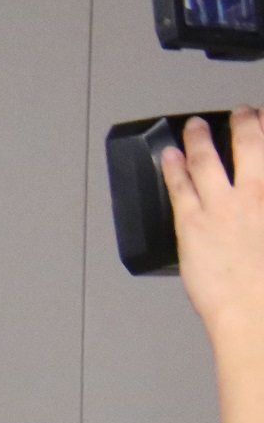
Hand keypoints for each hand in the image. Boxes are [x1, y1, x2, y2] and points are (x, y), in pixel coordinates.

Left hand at [161, 109, 263, 342]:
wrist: (256, 310)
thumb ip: (262, 208)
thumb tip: (258, 206)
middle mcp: (256, 193)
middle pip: (251, 143)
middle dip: (246, 122)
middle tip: (243, 112)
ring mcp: (222, 205)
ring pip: (207, 159)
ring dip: (200, 138)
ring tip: (194, 126)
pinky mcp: (192, 223)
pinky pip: (179, 186)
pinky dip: (172, 167)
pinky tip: (168, 156)